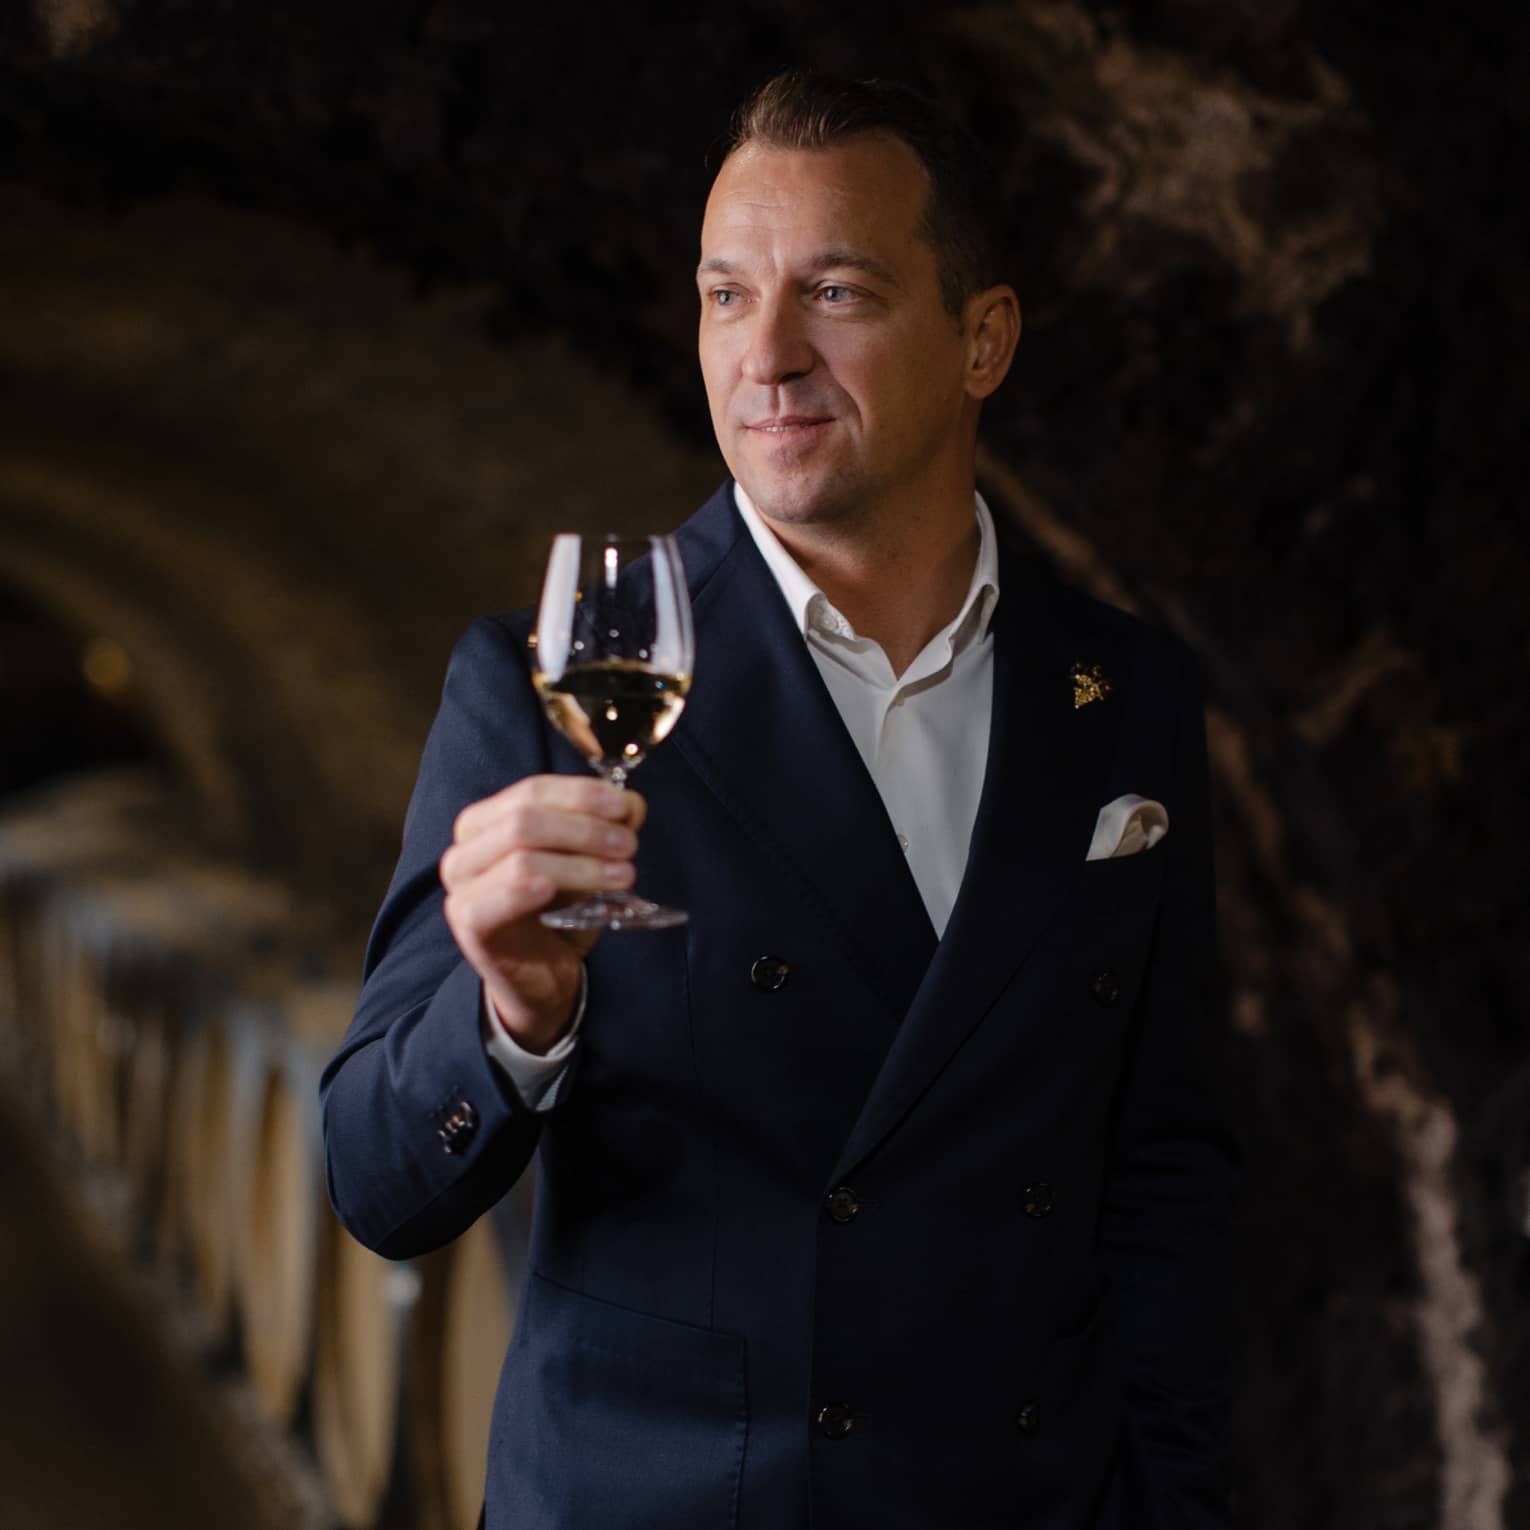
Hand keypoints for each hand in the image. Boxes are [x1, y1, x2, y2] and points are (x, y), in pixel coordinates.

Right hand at [439, 776, 645, 1052]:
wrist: (540, 976)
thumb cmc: (558, 912)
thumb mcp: (587, 862)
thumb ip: (607, 828)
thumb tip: (631, 803)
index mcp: (486, 821)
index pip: (533, 790)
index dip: (581, 794)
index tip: (625, 807)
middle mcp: (465, 848)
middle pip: (525, 819)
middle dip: (585, 828)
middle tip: (629, 845)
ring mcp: (461, 887)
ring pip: (520, 856)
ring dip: (579, 863)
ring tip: (623, 875)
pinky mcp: (468, 924)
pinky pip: (494, 900)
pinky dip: (524, 891)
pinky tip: (552, 891)